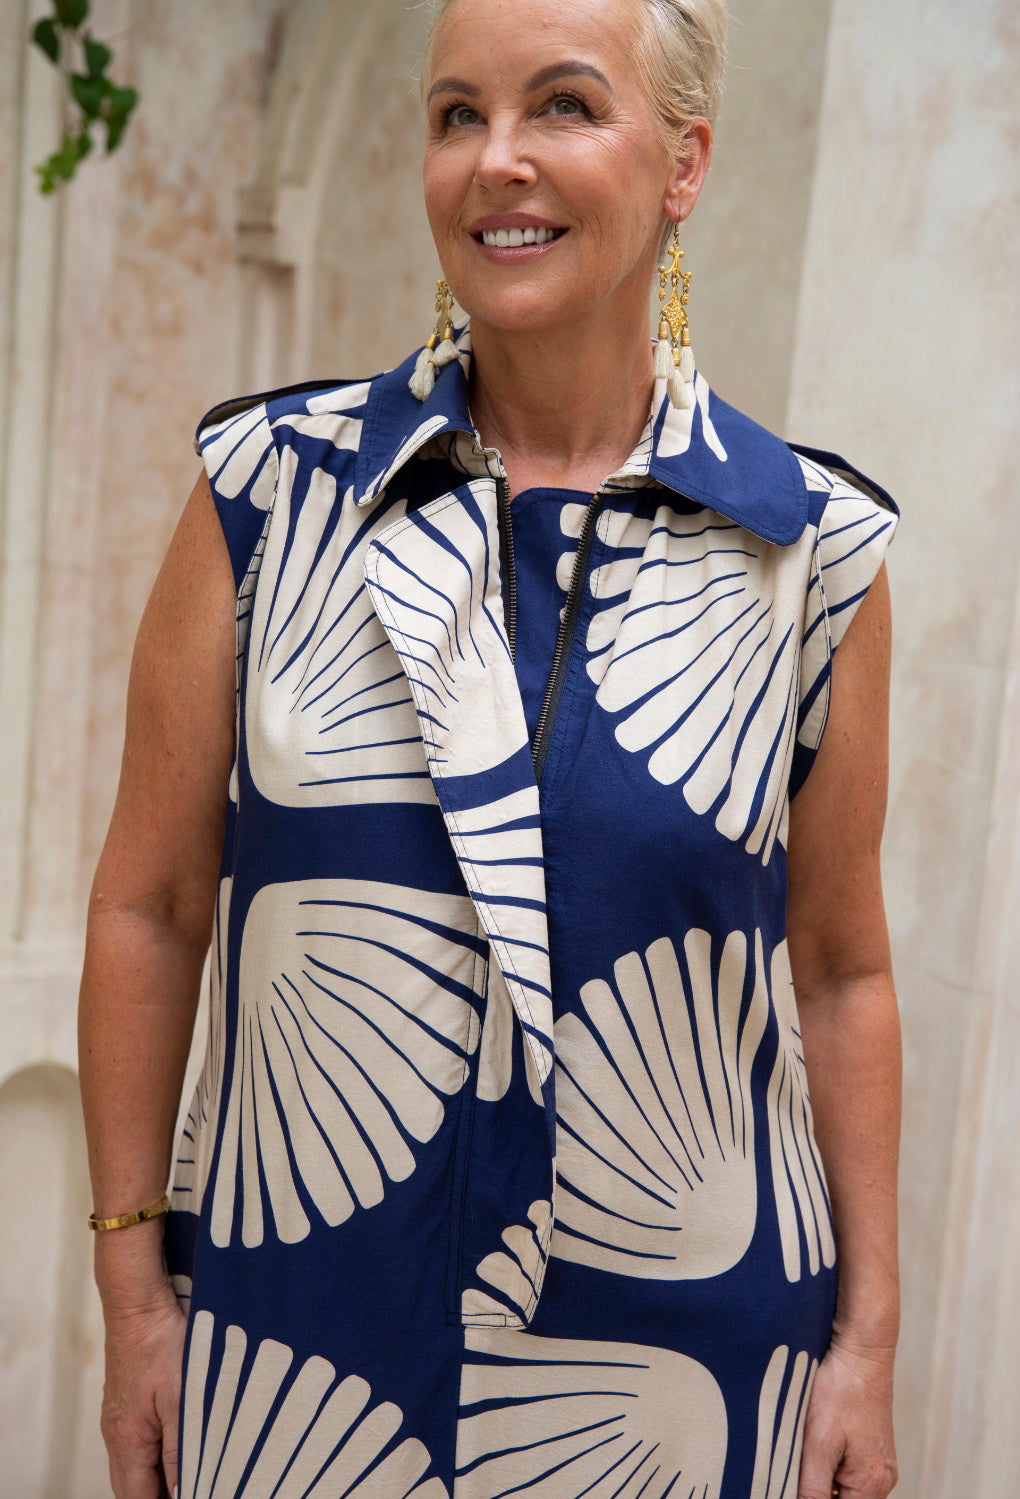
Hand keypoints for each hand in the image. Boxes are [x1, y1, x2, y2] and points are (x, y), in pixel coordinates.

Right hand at [100, 1289, 185, 1498]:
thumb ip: (179, 1450)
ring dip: (153, 1481)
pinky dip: (150, 1458)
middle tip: (194, 1488)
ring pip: (130, 1468)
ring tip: (187, 1478)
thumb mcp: (180, 1399)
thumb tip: (182, 1491)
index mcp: (127, 1442)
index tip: (195, 1495)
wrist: (138, 1305)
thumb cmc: (160, 1346)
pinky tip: (173, 1449)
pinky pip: (132, 1445)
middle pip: (129, 1489)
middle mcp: (115, 1436)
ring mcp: (116, 1419)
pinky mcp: (123, 1404)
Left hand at [798, 1338, 897, 1498]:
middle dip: (815, 1488)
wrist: (861, 1352)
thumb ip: (812, 1488)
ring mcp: (879, 1463)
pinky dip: (828, 1460)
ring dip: (821, 1475)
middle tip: (796, 1462)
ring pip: (842, 1486)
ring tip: (806, 1448)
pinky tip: (817, 1438)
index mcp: (872, 1484)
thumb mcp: (819, 1442)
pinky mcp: (872, 1448)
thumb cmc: (842, 1391)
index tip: (794, 1480)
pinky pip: (847, 1468)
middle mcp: (882, 1479)